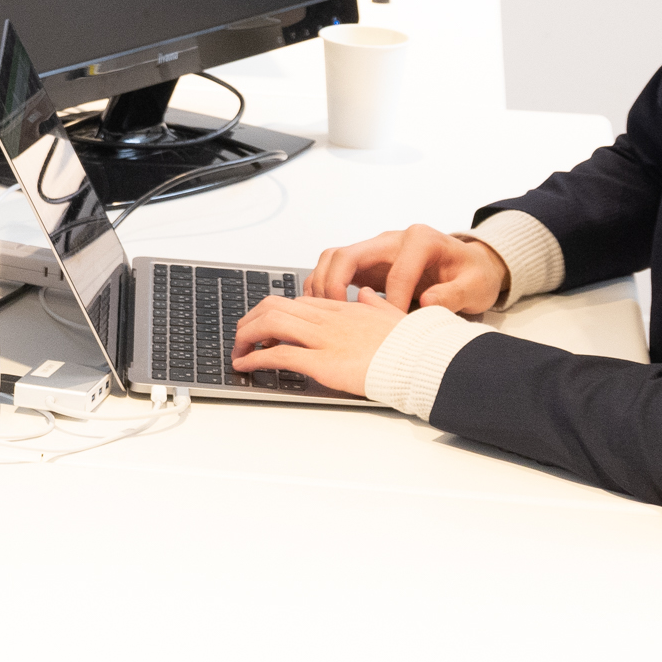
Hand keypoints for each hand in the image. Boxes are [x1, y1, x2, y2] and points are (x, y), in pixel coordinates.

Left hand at [230, 288, 410, 398]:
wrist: (423, 359)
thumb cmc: (412, 343)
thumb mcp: (392, 315)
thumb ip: (375, 305)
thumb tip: (365, 295)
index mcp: (343, 308)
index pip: (297, 302)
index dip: (273, 313)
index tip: (264, 326)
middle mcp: (329, 318)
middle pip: (274, 306)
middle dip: (250, 320)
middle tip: (242, 338)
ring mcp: (324, 339)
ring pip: (270, 324)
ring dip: (245, 337)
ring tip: (238, 353)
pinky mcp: (323, 362)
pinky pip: (278, 355)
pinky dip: (255, 359)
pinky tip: (247, 366)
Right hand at [300, 223, 511, 316]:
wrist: (469, 267)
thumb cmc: (472, 275)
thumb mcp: (475, 286)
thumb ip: (454, 294)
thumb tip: (428, 303)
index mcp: (421, 240)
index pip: (396, 272)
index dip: (393, 302)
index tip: (394, 327)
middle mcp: (392, 240)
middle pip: (348, 254)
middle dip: (335, 286)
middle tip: (337, 317)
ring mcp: (376, 250)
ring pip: (333, 258)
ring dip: (322, 284)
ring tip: (325, 315)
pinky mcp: (367, 263)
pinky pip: (334, 268)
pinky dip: (324, 286)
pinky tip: (326, 310)